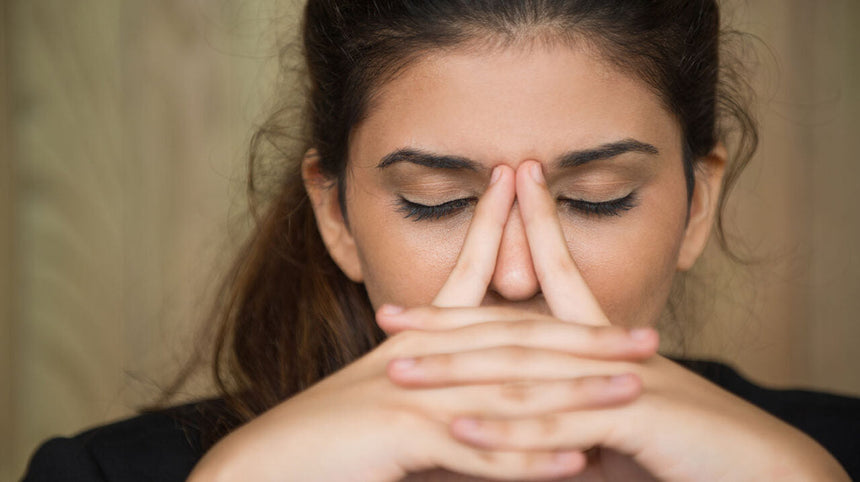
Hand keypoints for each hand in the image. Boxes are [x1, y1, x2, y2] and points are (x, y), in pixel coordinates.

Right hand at [187, 166, 654, 481]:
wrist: (265, 465)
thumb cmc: (325, 437)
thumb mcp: (385, 397)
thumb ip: (434, 390)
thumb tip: (476, 396)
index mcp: (414, 342)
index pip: (466, 277)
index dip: (498, 229)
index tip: (525, 185)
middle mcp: (419, 358)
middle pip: (515, 340)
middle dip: (585, 337)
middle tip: (648, 336)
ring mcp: (412, 394)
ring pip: (509, 392)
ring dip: (575, 394)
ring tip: (633, 391)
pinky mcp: (402, 436)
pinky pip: (477, 451)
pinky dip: (527, 459)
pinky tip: (575, 461)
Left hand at [384, 161, 848, 480]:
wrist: (761, 468)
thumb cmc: (685, 446)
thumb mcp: (615, 424)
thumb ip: (567, 417)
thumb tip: (525, 425)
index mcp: (601, 344)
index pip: (549, 282)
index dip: (504, 251)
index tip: (451, 246)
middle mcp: (604, 350)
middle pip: (513, 327)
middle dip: (447, 320)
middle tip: (387, 317)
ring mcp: (616, 380)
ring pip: (523, 371)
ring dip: (457, 373)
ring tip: (398, 370)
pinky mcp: (632, 418)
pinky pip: (557, 423)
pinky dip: (507, 428)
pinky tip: (458, 428)